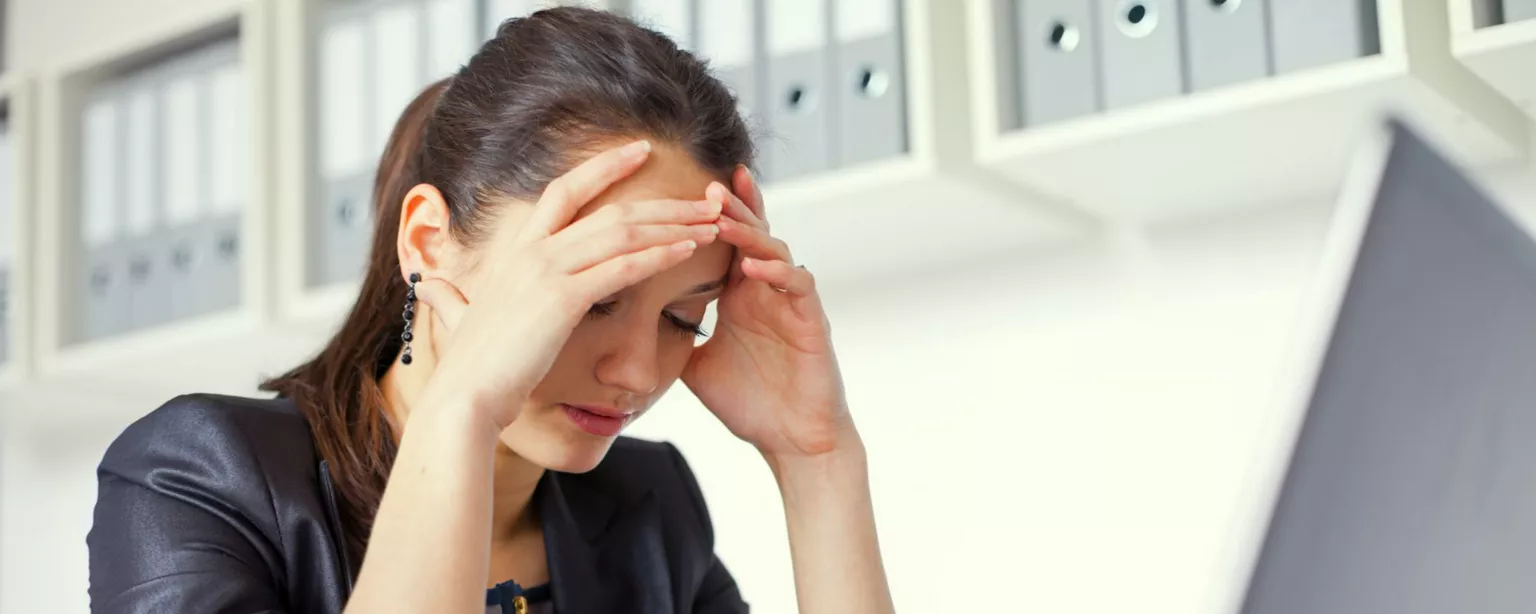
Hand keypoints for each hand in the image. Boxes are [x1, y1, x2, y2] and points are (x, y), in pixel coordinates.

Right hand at [411, 141, 722, 429]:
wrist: (463, 398)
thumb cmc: (468, 368)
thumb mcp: (458, 320)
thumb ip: (450, 297)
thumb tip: (429, 285)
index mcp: (516, 252)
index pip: (564, 191)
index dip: (604, 167)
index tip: (640, 150)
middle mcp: (533, 251)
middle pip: (610, 209)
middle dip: (664, 201)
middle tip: (705, 197)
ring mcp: (547, 271)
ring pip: (623, 232)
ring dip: (674, 225)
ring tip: (712, 222)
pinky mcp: (562, 299)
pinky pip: (622, 268)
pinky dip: (659, 256)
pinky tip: (689, 251)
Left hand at [682, 167, 853, 458]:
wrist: (792, 441)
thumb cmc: (750, 403)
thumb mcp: (696, 366)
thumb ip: (671, 338)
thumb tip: (622, 329)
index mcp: (739, 295)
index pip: (724, 242)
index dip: (708, 215)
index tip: (680, 188)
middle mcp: (766, 290)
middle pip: (751, 233)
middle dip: (730, 207)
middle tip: (706, 185)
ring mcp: (790, 302)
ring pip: (775, 249)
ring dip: (749, 232)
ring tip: (722, 218)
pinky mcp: (812, 321)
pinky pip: (798, 285)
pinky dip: (777, 272)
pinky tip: (753, 267)